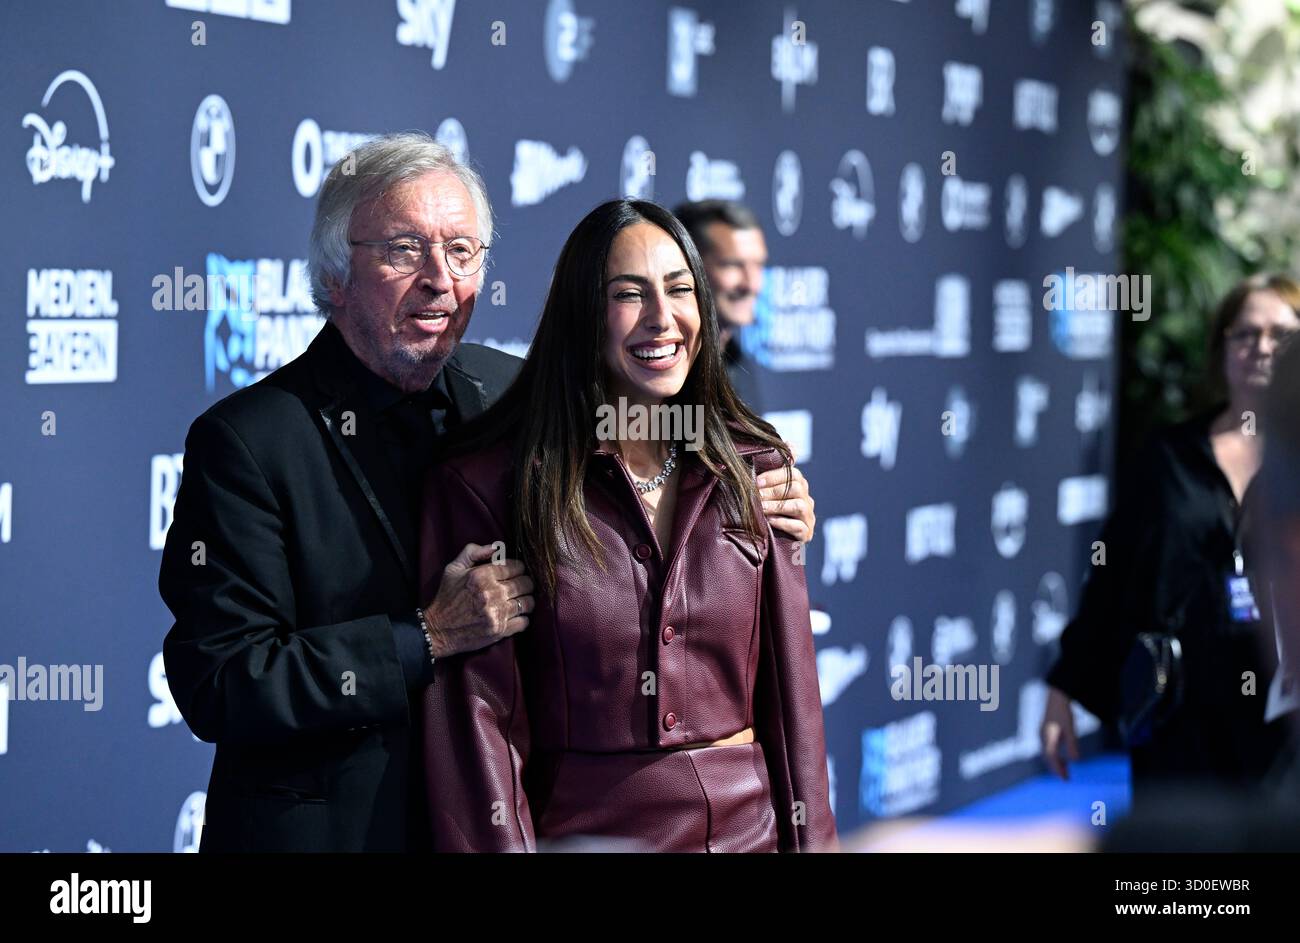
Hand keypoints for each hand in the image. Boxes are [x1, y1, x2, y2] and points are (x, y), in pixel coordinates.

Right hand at [421, 543, 533, 657]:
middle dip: (525, 583)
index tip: (515, 572)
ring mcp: (497, 613)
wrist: (438, 630)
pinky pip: (524, 622)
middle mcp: (492, 593)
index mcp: (482, 575)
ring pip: (528, 602)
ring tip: (519, 600)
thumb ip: (473, 552)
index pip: (516, 566)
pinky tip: (515, 616)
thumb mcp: (453, 569)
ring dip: (526, 601)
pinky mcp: (499, 630)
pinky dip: (522, 618)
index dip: (518, 568)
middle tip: (520, 586)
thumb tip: (496, 546)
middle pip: (526, 583)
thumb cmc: (447, 597)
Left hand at [758, 461, 815, 542]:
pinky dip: (783, 523)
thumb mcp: (767, 493)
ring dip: (777, 506)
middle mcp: (807, 500)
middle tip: (756, 496)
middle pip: (797, 488)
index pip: (793, 474)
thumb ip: (770, 474)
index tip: (757, 481)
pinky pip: (799, 527)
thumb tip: (787, 447)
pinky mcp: (807, 533)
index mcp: (799, 486)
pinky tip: (770, 521)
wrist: (774, 540)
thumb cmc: (767, 511)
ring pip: (799, 506)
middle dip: (773, 491)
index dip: (774, 476)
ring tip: (761, 508)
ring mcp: (809, 517)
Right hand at [1040, 685, 1079, 780]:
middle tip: (1066, 778)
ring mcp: (1043, 733)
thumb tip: (1076, 760)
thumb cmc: (1063, 711)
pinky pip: (1049, 747)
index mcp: (1047, 737)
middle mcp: (1042, 736)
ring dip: (1056, 762)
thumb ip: (1072, 744)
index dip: (1058, 769)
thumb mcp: (1070, 728)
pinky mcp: (1045, 730)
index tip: (1065, 779)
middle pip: (1048, 757)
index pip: (1052, 758)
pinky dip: (1055, 755)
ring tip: (1065, 769)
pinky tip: (1062, 756)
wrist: (1056, 696)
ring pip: (1048, 752)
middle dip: (1056, 768)